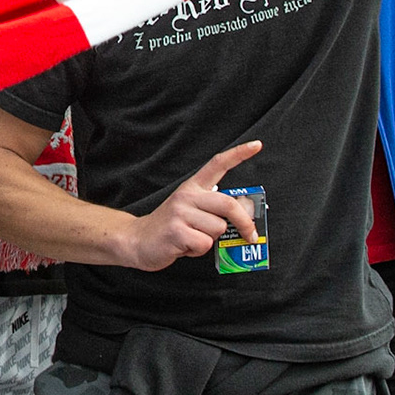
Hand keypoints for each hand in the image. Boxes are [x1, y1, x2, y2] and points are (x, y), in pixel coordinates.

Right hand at [118, 140, 261, 271]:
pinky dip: (198, 250)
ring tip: (193, 238)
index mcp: (193, 187)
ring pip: (218, 228)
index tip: (257, 145)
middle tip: (250, 235)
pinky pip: (204, 243)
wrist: (137, 240)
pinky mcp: (176, 231)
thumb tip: (244, 221)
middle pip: (228, 204)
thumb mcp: (190, 211)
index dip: (239, 154)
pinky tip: (185, 246)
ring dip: (211, 239)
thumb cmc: (171, 227)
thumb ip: (213, 210)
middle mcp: (187, 195)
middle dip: (244, 223)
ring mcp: (180, 212)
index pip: (218, 164)